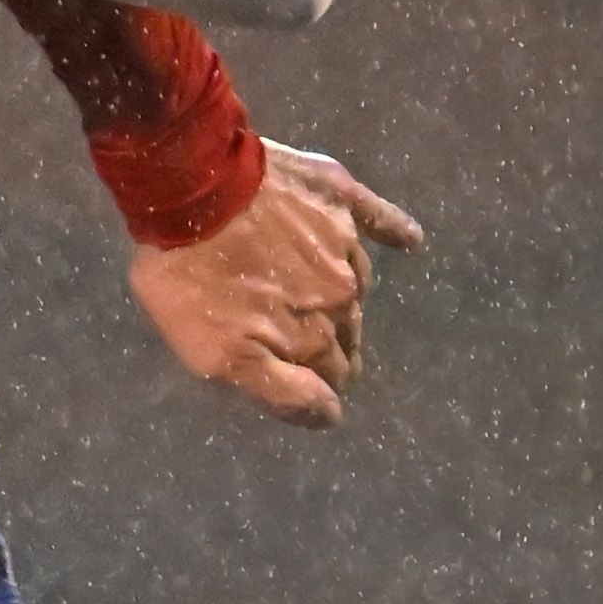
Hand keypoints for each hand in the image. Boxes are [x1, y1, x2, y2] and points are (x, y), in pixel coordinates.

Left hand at [127, 141, 425, 425]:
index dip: (324, 386)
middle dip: (337, 347)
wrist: (191, 189)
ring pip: (355, 283)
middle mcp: (341, 294)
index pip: (334, 374)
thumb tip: (330, 414)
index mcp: (313, 335)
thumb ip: (279, 392)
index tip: (316, 387)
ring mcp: (344, 244)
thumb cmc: (192, 279)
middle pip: (348, 331)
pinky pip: (379, 218)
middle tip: (317, 347)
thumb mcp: (218, 357)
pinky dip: (395, 230)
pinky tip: (411, 240)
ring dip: (343, 296)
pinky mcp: (340, 198)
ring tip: (323, 298)